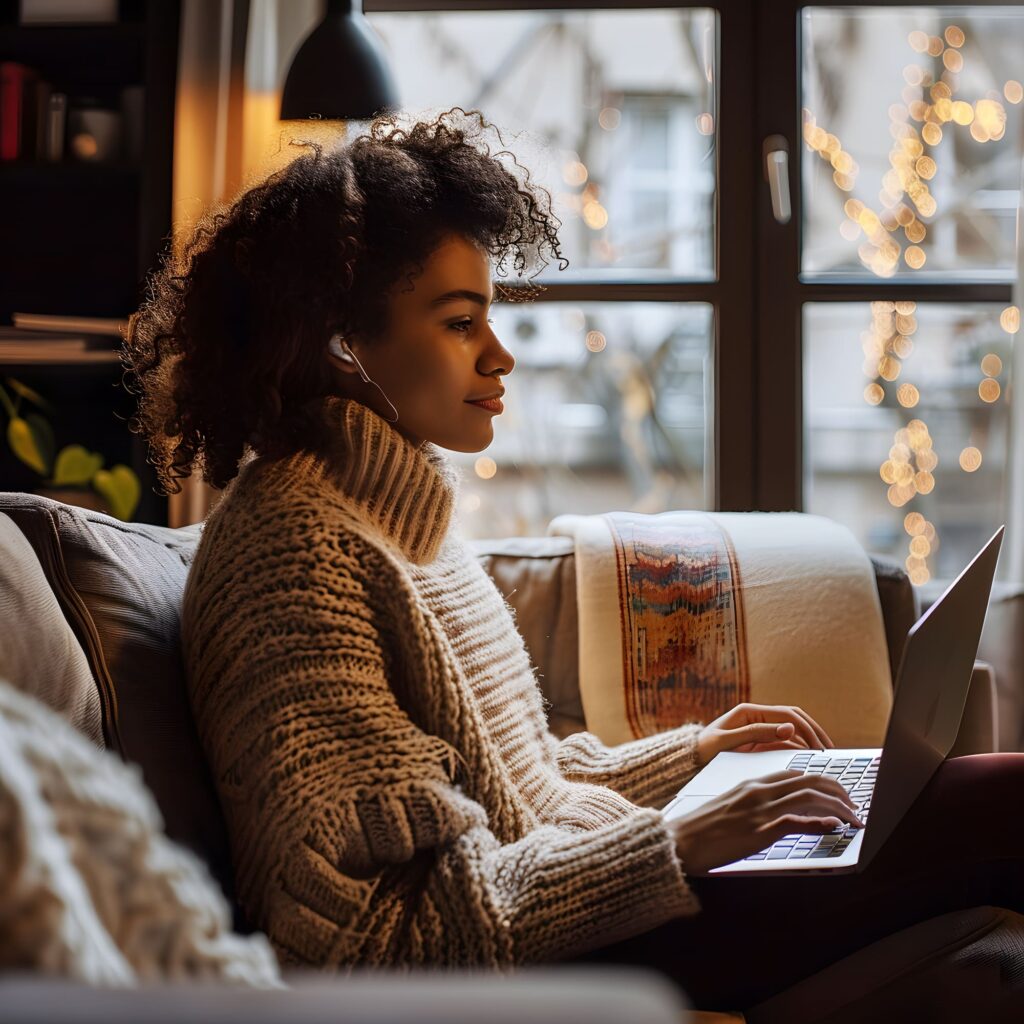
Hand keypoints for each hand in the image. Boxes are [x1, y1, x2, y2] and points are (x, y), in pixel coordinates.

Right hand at [669, 770, 863, 874]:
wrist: (678, 840)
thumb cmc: (702, 829)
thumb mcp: (731, 808)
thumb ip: (754, 804)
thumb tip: (780, 813)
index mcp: (751, 784)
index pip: (796, 773)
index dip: (823, 781)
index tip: (838, 794)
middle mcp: (758, 791)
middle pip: (809, 781)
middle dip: (839, 791)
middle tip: (855, 805)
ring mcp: (759, 810)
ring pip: (809, 797)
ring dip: (838, 807)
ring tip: (854, 818)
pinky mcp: (758, 831)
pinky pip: (795, 822)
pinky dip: (818, 823)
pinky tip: (834, 828)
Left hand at [696, 702, 834, 767]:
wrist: (687, 762)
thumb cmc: (702, 750)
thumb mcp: (726, 742)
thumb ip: (756, 734)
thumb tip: (789, 728)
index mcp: (749, 712)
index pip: (787, 715)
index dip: (807, 728)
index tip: (820, 745)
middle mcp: (757, 718)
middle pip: (794, 720)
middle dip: (813, 733)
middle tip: (829, 751)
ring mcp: (759, 732)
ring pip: (792, 734)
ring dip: (808, 743)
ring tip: (823, 759)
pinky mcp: (759, 745)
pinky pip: (784, 746)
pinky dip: (798, 752)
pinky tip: (807, 763)